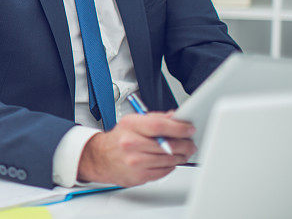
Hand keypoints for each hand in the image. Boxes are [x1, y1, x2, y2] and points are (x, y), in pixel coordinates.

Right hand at [77, 112, 196, 186]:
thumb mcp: (133, 122)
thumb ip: (156, 118)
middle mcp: (131, 143)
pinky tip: (169, 161)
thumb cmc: (118, 139)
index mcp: (130, 126)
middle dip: (185, 144)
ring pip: (169, 160)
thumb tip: (176, 117)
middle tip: (191, 143)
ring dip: (181, 156)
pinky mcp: (140, 176)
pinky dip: (171, 166)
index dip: (179, 127)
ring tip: (182, 152)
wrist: (100, 158)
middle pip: (168, 145)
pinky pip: (164, 171)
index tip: (189, 128)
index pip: (159, 126)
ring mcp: (135, 161)